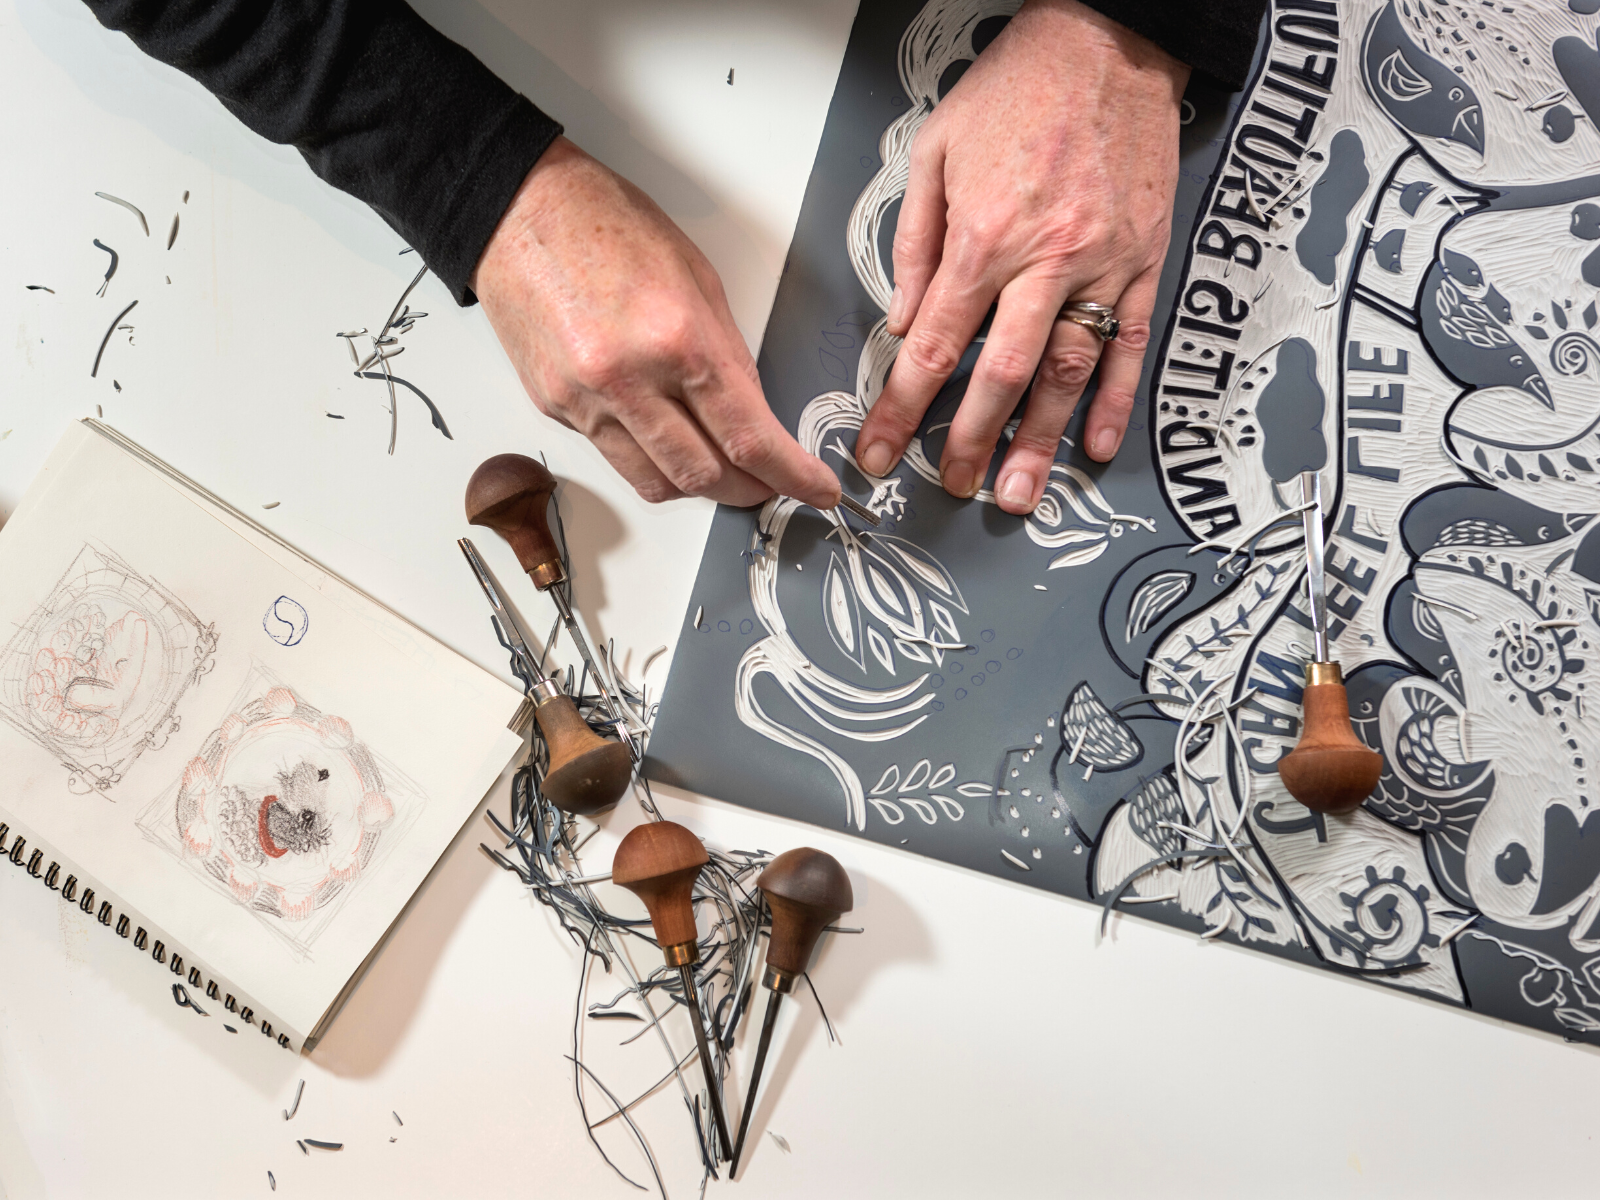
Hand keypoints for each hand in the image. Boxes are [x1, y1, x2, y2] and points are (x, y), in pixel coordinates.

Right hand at [473, 137, 840, 509]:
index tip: (815, 489)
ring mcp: (585, 400)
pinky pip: (614, 456)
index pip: (749, 437)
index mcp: (678, 340)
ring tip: (723, 474)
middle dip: (749, 491)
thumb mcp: (698, 279)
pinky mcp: (555, 408)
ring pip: (656, 483)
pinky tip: (666, 442)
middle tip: (770, 487)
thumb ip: (727, 355)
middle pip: (704, 476)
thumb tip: (750, 414)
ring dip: (698, 488)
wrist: (519, 210)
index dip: (791, 476)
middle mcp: (628, 380)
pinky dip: (650, 461)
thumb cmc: (606, 225)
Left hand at [856, 0, 1189, 513]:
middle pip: (1000, 377)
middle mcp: (1044, 261)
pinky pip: (1132, 344)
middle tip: (954, 487)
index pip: (935, 348)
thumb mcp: (935, 154)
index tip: (881, 451)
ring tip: (1023, 494)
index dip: (903, 410)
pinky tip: (1100, 446)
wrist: (1107, 40)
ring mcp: (1103, 265)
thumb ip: (916, 246)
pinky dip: (1117, 401)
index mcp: (983, 238)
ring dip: (1042, 441)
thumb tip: (905, 324)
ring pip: (1069, 373)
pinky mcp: (1147, 260)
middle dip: (970, 442)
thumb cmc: (1016, 90)